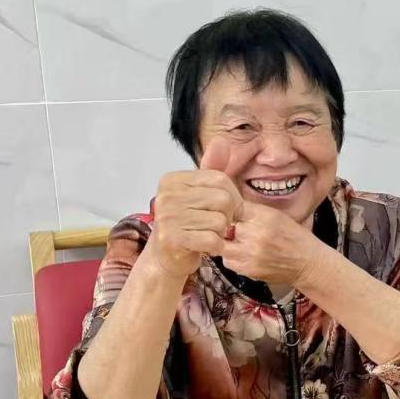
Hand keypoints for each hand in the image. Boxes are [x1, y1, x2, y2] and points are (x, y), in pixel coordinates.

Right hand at [145, 137, 255, 280]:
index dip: (232, 196)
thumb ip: (212, 169)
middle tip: (217, 224)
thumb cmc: (187, 223)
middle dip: (228, 216)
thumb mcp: (200, 192)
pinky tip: (205, 246)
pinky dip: (215, 246)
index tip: (226, 208)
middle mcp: (166, 195)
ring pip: (220, 221)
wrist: (167, 256)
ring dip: (220, 233)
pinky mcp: (172, 239)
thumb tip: (223, 142)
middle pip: (223, 199)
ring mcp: (167, 217)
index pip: (220, 179)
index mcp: (172, 179)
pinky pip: (212, 239)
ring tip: (206, 234)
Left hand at [221, 202, 324, 285]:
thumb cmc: (293, 237)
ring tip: (239, 243)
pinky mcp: (248, 269)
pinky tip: (243, 255)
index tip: (233, 214)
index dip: (230, 211)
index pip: (233, 207)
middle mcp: (257, 234)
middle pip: (225, 226)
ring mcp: (251, 253)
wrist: (307, 263)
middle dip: (228, 227)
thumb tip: (229, 207)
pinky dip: (231, 258)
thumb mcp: (277, 216)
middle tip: (236, 230)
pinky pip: (227, 261)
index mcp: (265, 217)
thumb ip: (253, 211)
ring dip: (227, 243)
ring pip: (222, 245)